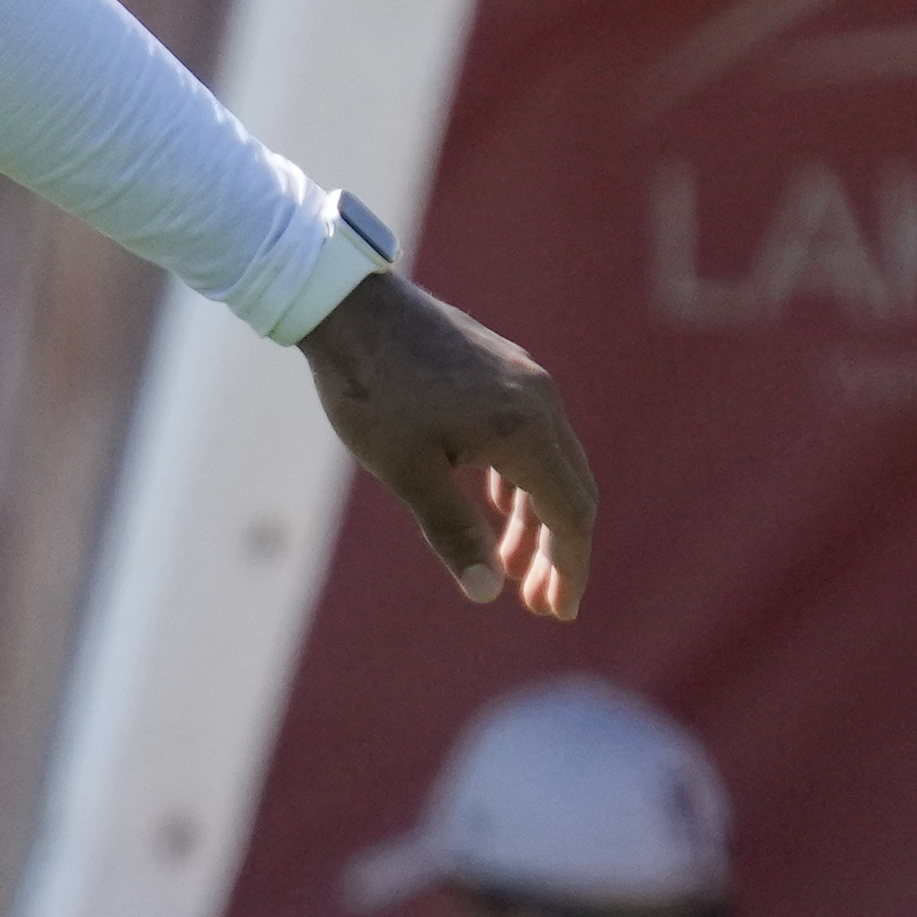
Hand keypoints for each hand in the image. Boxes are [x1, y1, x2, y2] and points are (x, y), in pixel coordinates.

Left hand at [300, 272, 595, 618]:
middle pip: (569, 490)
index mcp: (526, 430)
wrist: (346, 304)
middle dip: (555, 551)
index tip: (555, 612)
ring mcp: (524, 378)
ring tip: (509, 565)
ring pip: (548, 463)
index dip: (567, 569)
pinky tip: (497, 507)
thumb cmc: (370, 390)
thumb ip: (452, 530)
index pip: (570, 515)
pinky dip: (519, 480)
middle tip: (537, 602)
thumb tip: (486, 593)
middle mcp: (540, 401)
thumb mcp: (406, 470)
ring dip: (534, 518)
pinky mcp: (501, 367)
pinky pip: (529, 435)